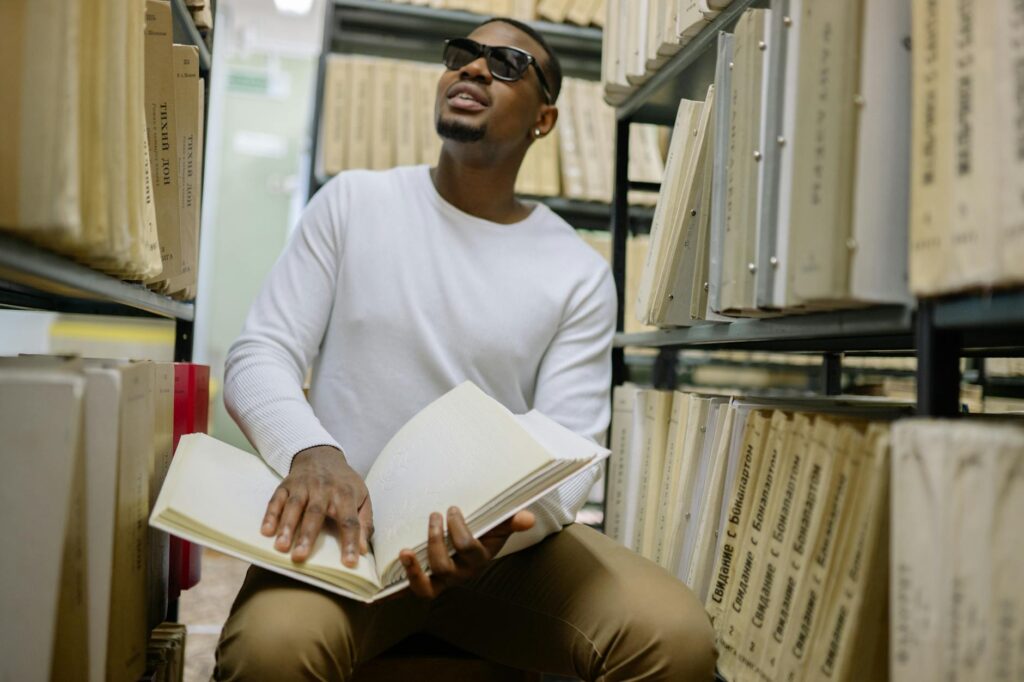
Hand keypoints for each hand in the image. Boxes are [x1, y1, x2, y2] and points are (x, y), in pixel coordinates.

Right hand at [260, 445, 372, 567]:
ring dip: (286, 526)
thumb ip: (364, 523)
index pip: (349, 520)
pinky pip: (276, 500)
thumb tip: (364, 550)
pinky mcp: (286, 485)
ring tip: (280, 547)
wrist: (322, 456)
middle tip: (300, 557)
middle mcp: (323, 488)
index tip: (350, 563)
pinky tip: (266, 531)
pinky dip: (270, 515)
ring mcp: (303, 486)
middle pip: (315, 513)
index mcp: (345, 494)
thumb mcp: (362, 497)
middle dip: (307, 535)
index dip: (350, 541)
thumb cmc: (344, 483)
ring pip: (294, 506)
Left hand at [398, 506, 534, 598]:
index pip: (468, 548)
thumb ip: (510, 521)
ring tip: (405, 550)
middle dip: (435, 540)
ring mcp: (441, 582)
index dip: (458, 530)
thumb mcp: (497, 526)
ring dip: (413, 570)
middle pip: (444, 566)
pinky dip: (393, 595)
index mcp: (478, 559)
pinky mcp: (425, 584)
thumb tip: (529, 517)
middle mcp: (460, 574)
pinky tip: (376, 594)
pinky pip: (409, 593)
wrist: (470, 547)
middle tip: (434, 515)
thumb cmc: (482, 533)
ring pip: (426, 587)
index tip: (451, 509)